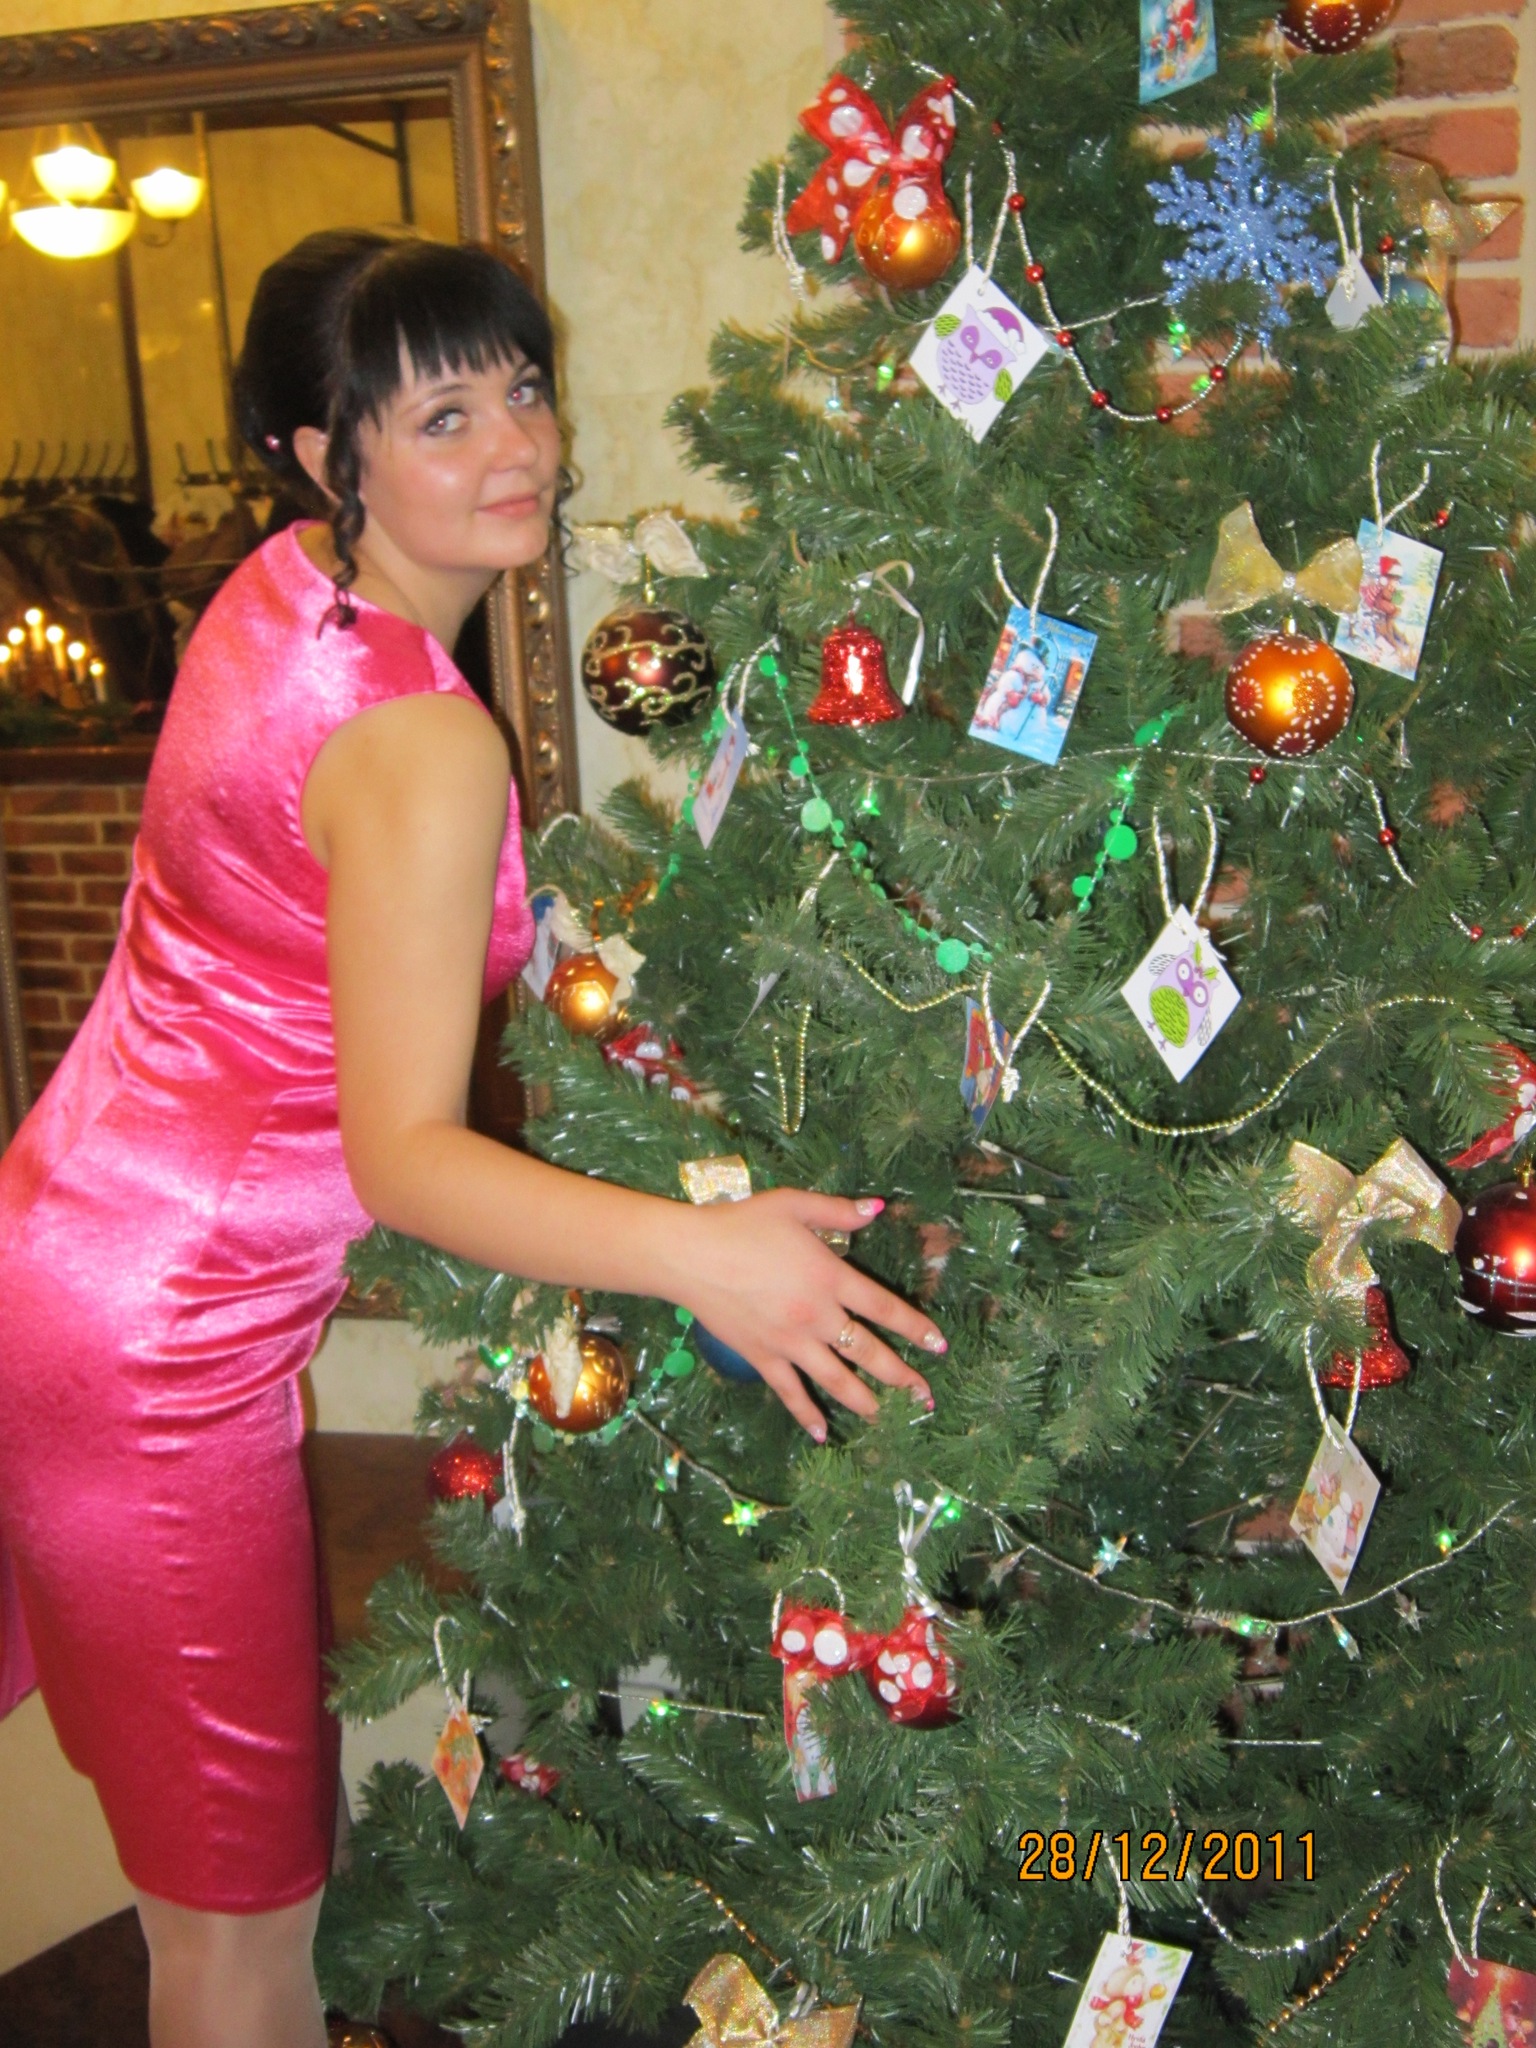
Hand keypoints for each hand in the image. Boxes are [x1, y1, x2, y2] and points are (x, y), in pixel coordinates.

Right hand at [672, 1190, 944, 1438]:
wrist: (691, 1256)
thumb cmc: (742, 1224)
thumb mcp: (793, 1205)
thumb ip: (838, 1210)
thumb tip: (878, 1208)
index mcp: (830, 1278)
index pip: (884, 1308)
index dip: (915, 1328)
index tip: (938, 1346)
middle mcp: (817, 1316)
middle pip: (868, 1352)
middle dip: (901, 1376)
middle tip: (924, 1396)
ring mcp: (790, 1342)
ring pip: (836, 1380)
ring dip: (864, 1400)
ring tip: (885, 1415)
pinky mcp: (763, 1358)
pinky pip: (790, 1392)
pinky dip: (807, 1414)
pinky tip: (822, 1434)